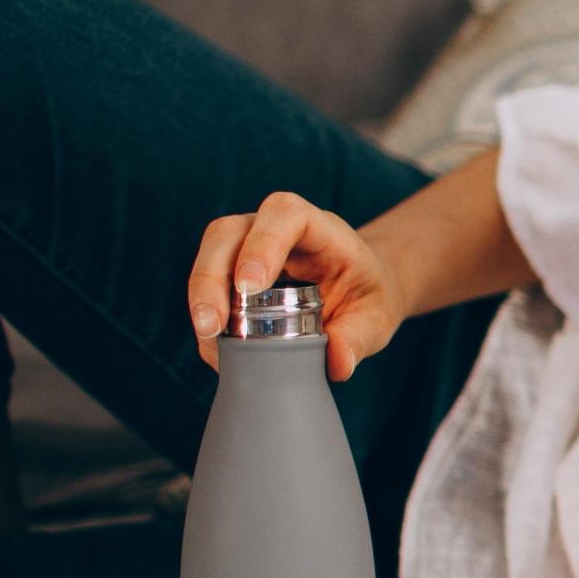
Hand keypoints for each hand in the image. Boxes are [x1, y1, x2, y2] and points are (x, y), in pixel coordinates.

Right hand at [187, 190, 405, 382]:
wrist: (359, 289)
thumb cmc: (367, 294)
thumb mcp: (377, 317)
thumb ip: (359, 337)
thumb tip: (336, 363)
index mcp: (320, 228)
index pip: (286, 214)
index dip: (262, 245)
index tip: (249, 288)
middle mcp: (277, 228)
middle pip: (229, 231)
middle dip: (211, 276)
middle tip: (212, 325)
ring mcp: (249, 244)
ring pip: (210, 253)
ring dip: (201, 295)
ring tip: (208, 339)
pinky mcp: (233, 268)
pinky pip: (209, 282)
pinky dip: (206, 312)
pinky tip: (215, 345)